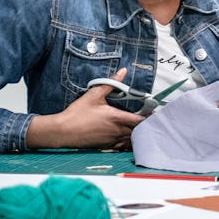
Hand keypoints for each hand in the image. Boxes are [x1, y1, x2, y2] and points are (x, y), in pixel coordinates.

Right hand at [28, 68, 144, 149]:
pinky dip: (130, 142)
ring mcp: (113, 141)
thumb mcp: (94, 95)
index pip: (141, 120)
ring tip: (142, 128)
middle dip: (147, 126)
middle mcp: (118, 131)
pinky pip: (124, 146)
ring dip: (139, 135)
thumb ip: (111, 83)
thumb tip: (122, 72)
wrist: (63, 131)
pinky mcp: (107, 146)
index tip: (156, 113)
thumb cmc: (77, 114)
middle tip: (151, 120)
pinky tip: (129, 137)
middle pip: (140, 131)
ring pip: (133, 140)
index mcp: (117, 118)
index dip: (151, 117)